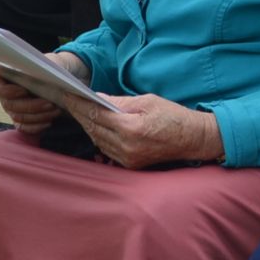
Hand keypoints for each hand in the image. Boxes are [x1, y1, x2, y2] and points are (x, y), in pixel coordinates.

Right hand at [0, 63, 65, 134]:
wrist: (57, 76)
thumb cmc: (49, 65)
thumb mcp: (45, 61)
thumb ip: (39, 68)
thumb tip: (41, 76)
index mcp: (2, 74)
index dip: (6, 91)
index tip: (24, 91)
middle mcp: (3, 92)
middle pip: (9, 105)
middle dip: (31, 106)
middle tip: (50, 104)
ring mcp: (10, 106)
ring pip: (18, 117)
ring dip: (38, 116)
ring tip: (56, 110)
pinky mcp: (19, 118)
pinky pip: (23, 127)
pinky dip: (36, 126)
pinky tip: (49, 121)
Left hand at [69, 94, 222, 168]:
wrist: (192, 139)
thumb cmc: (172, 116)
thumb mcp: (147, 101)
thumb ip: (119, 102)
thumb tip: (97, 98)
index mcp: (130, 128)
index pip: (96, 114)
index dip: (80, 104)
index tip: (68, 94)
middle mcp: (126, 147)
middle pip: (93, 128)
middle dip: (79, 113)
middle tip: (67, 101)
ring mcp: (127, 158)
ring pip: (97, 140)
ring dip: (86, 125)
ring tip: (77, 111)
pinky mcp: (130, 164)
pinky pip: (106, 149)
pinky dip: (98, 136)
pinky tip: (93, 126)